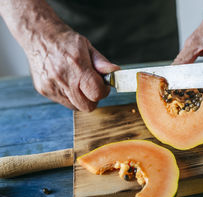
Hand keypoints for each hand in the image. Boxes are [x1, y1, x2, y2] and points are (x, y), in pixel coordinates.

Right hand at [0, 0, 119, 110]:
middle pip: (87, 106)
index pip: (96, 93)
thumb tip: (115, 72)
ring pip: (75, 106)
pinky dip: (69, 95)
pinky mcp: (44, 90)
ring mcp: (52, 86)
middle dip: (93, 99)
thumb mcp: (87, 47)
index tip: (103, 85)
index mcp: (77, 66)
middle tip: (92, 87)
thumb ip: (102, 62)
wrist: (39, 36)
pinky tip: (66, 82)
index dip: (103, 91)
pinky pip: (63, 102)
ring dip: (81, 98)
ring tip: (77, 82)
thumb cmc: (65, 41)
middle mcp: (63, 78)